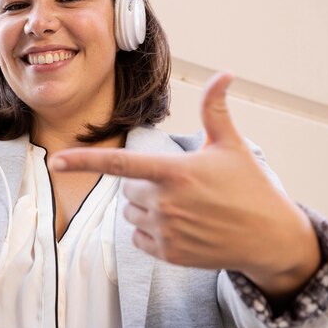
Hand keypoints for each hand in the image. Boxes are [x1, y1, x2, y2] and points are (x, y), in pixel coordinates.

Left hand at [50, 73, 320, 297]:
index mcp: (175, 172)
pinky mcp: (169, 254)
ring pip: (131, 213)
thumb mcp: (232, 145)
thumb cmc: (251, 188)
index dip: (85, 161)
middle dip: (144, 184)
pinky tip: (180, 227)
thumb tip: (223, 73)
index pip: (120, 164)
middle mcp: (165, 203)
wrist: (271, 238)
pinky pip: (139, 238)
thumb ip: (216, 109)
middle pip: (127, 189)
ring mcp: (166, 231)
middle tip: (179, 186)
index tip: (56, 161)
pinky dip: (151, 231)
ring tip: (182, 207)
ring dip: (146, 208)